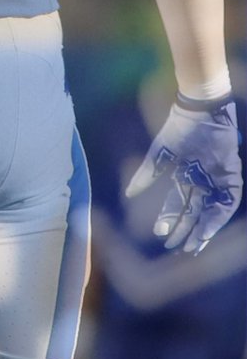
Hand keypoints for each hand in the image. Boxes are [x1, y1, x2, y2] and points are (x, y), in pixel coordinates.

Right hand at [126, 96, 241, 253]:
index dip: (169, 220)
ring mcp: (217, 181)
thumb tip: (129, 195)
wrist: (200, 110)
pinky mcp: (230, 177)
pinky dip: (218, 216)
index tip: (161, 234)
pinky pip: (227, 202)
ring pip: (210, 212)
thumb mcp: (160, 154)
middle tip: (177, 249)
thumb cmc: (179, 128)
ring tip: (193, 246)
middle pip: (194, 213)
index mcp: (185, 177)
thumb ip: (146, 175)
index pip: (177, 205)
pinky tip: (208, 228)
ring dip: (202, 229)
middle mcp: (201, 183)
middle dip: (185, 231)